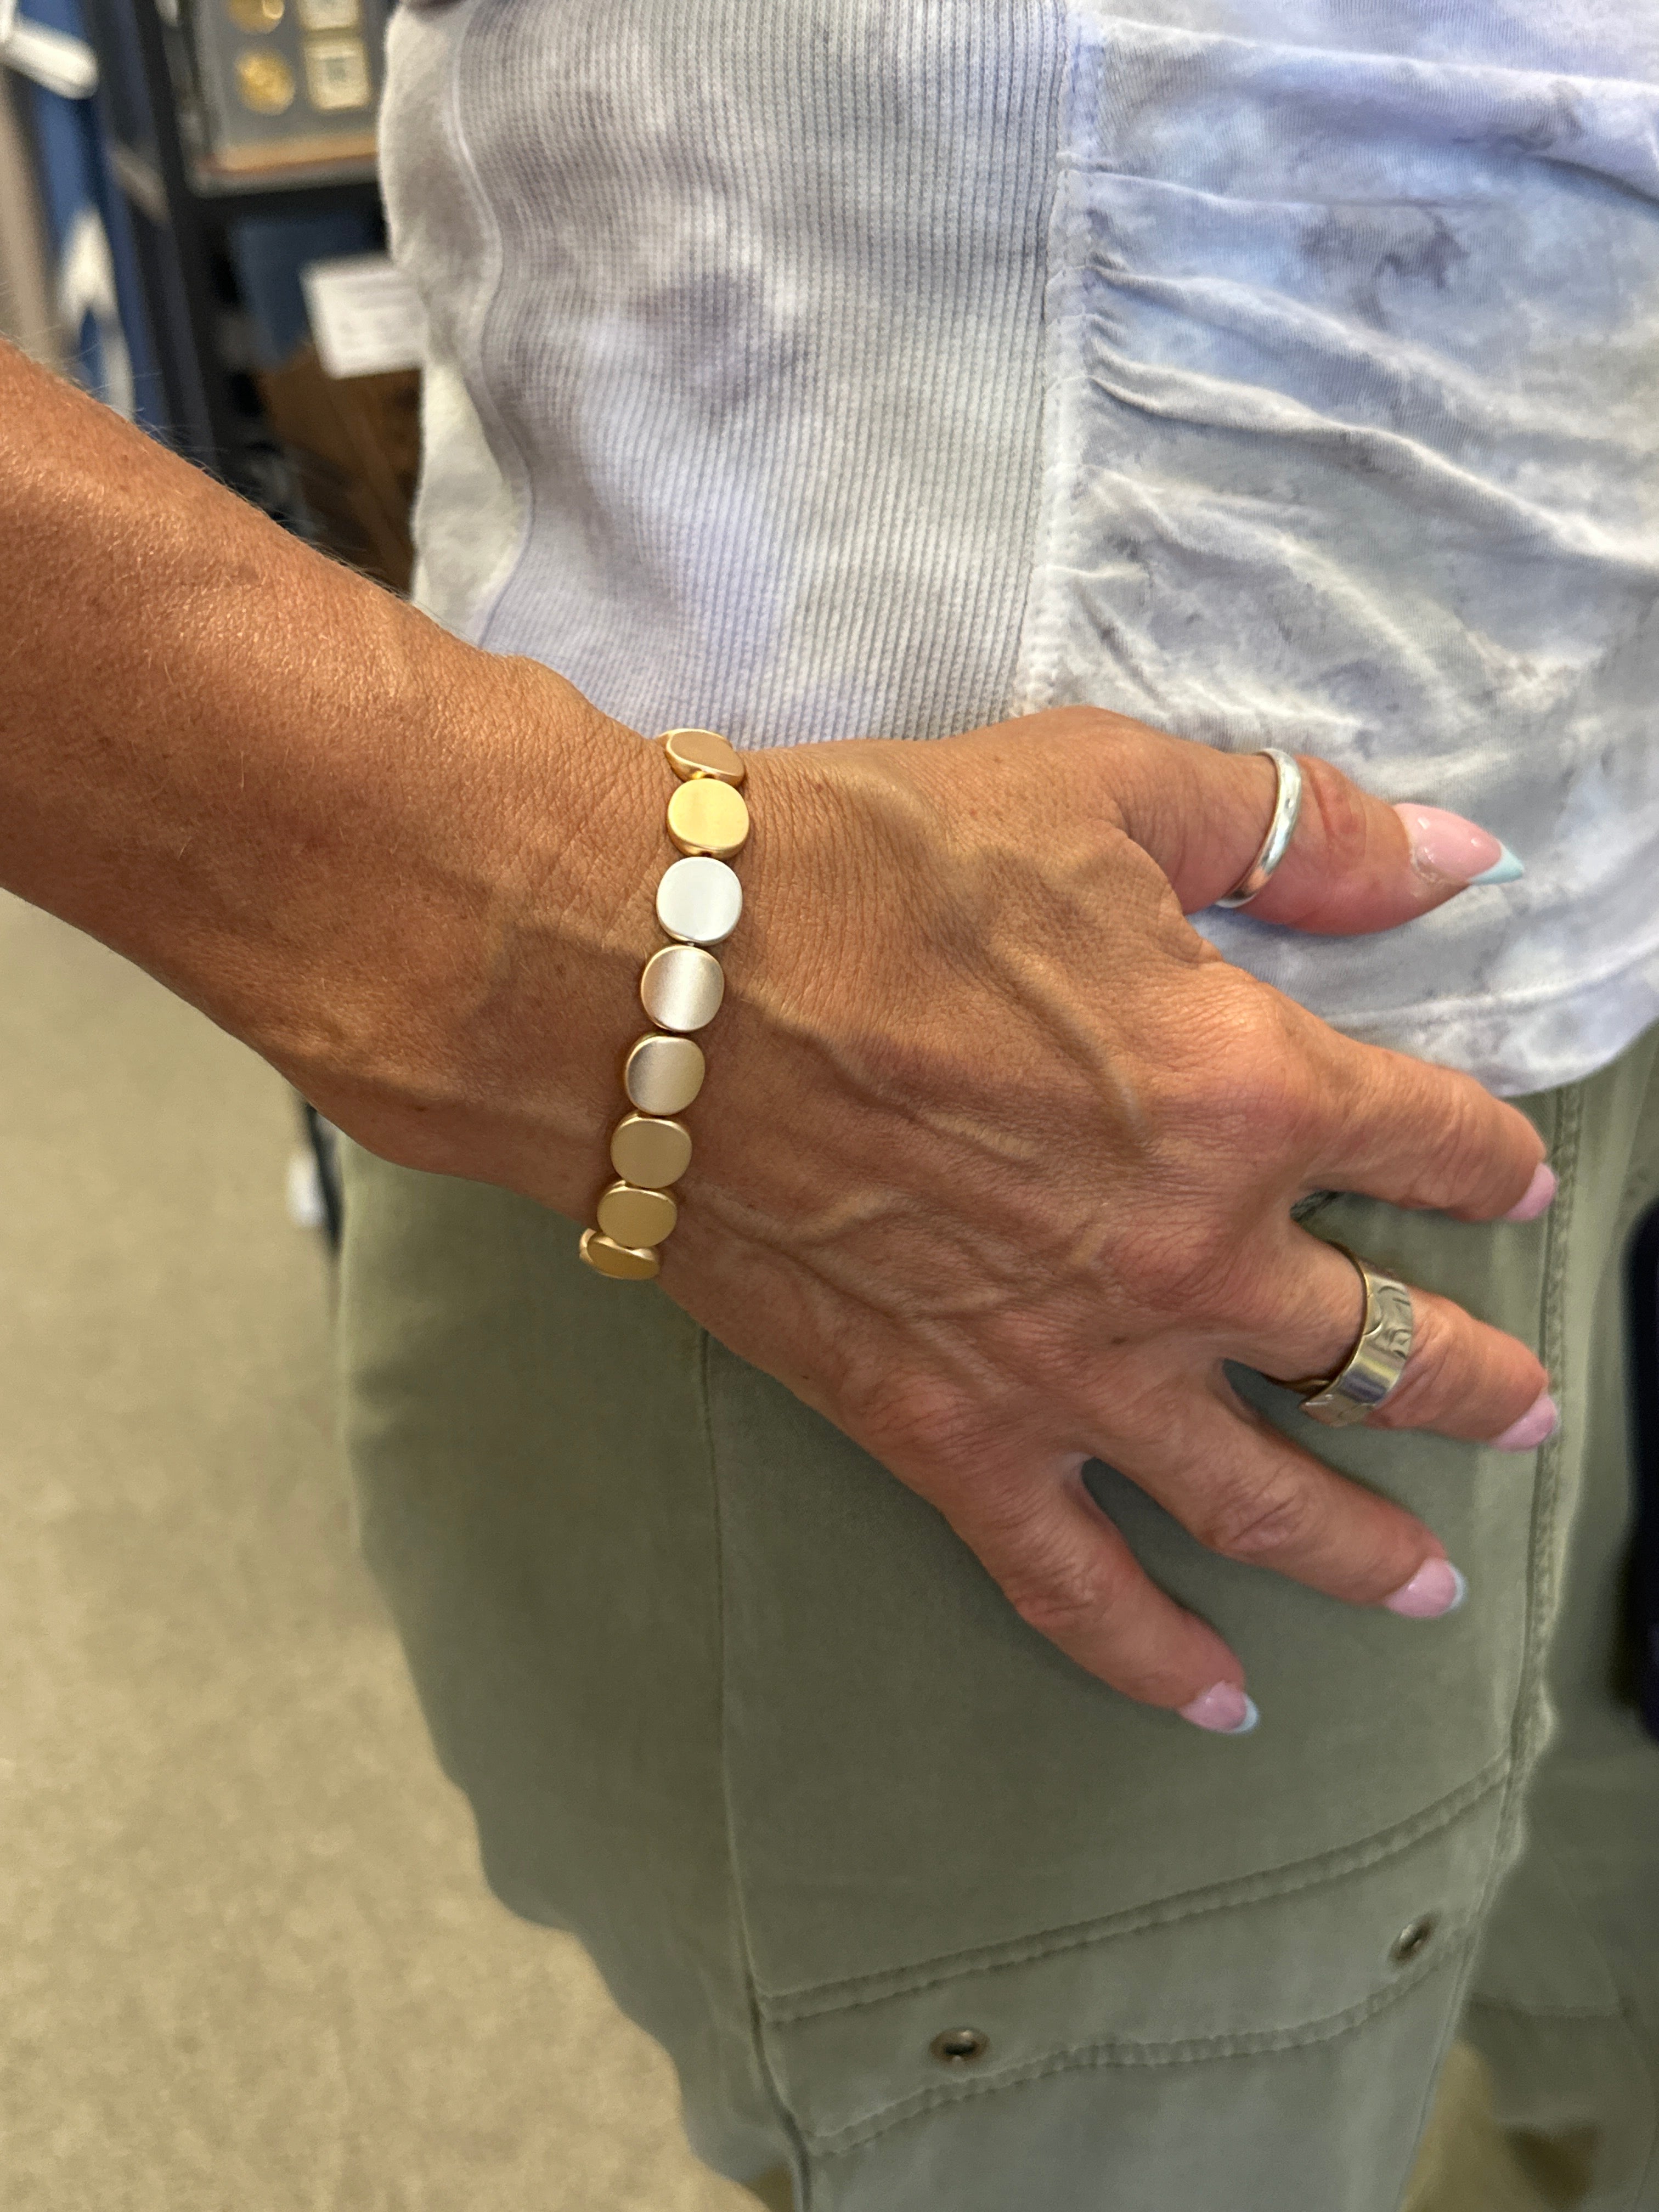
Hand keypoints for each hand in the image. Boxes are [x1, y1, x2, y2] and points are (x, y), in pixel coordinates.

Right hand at [646, 708, 1550, 1727]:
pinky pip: (1074, 1584)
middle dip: (1471, 1383)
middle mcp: (1193, 1258)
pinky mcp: (952, 1436)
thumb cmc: (870, 867)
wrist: (650, 984)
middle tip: (1519, 1409)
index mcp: (1249, 1091)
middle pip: (1383, 1350)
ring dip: (1366, 1548)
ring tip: (1427, 1582)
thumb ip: (1297, 828)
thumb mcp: (1103, 790)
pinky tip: (1219, 1699)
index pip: (1433, 1141)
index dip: (1484, 1158)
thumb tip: (1455, 857)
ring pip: (1267, 1499)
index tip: (1502, 1176)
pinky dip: (1151, 1653)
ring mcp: (1076, 1370)